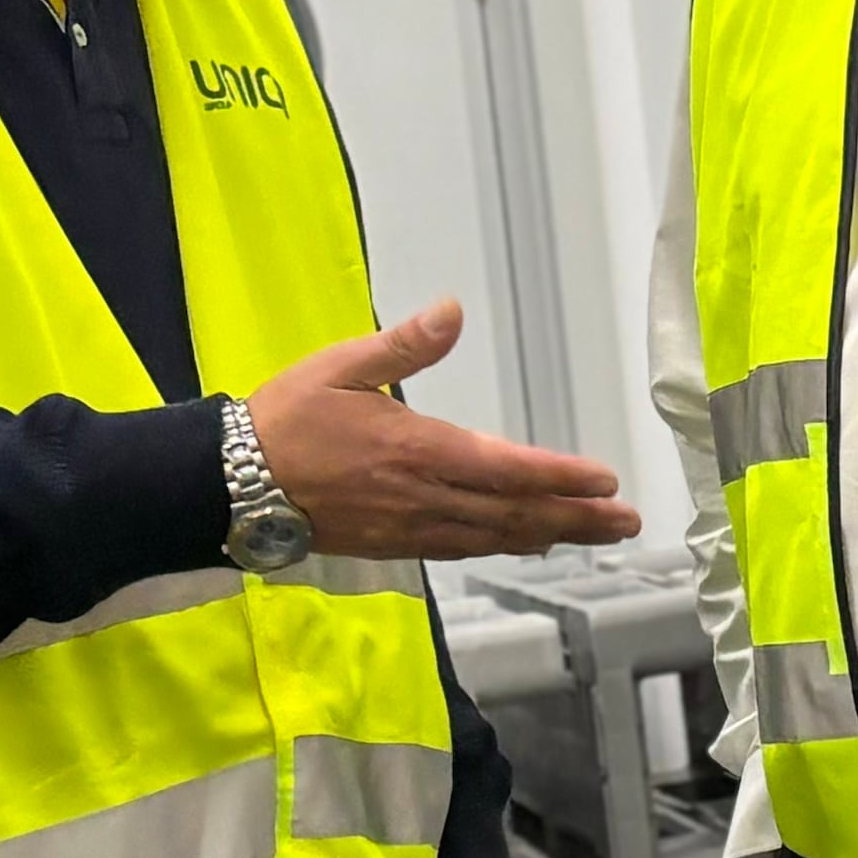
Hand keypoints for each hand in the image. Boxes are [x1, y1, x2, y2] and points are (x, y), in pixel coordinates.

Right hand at [250, 303, 638, 556]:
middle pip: (515, 513)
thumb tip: (452, 309)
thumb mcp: (341, 365)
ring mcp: (410, 528)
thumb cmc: (287, 417)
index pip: (506, 469)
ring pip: (495, 537)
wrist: (230, 484)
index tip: (606, 481)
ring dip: (551, 535)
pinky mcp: (394, 546)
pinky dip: (505, 544)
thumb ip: (404, 344)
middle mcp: (423, 497)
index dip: (561, 477)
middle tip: (628, 522)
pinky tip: (528, 540)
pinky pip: (464, 548)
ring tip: (596, 533)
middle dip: (577, 517)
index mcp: (416, 449)